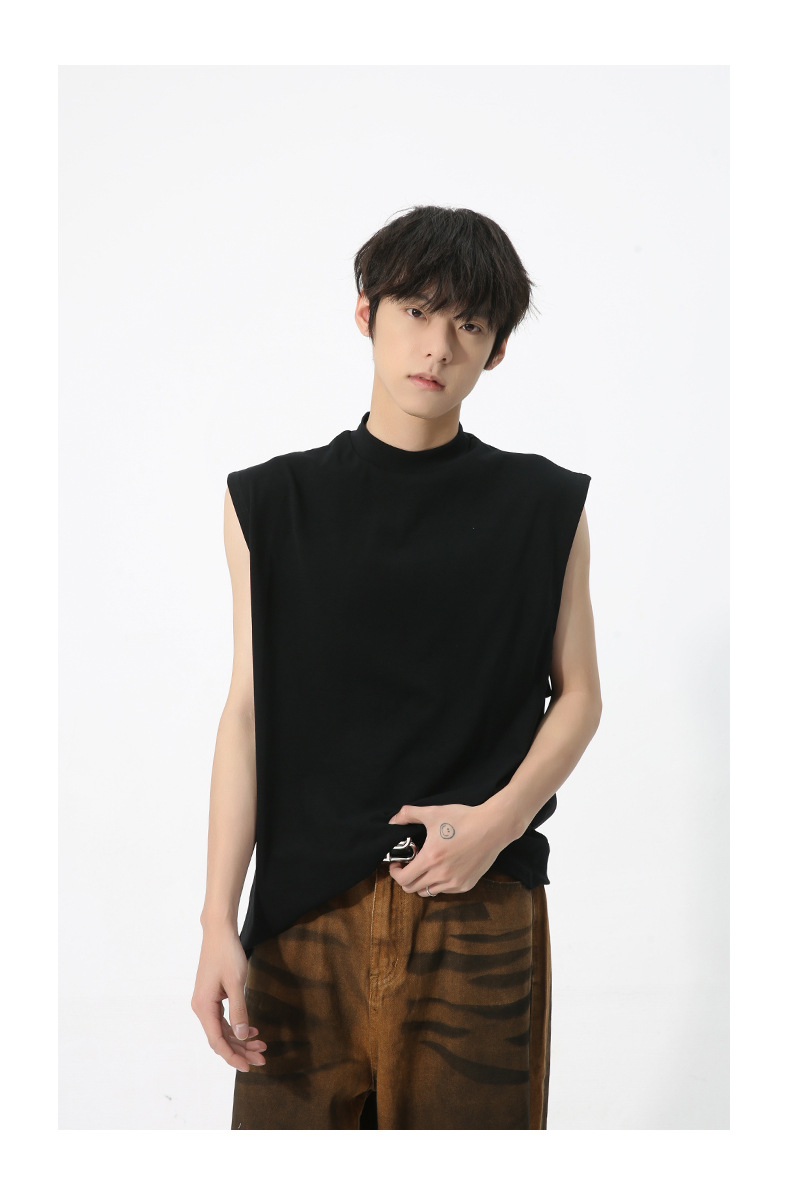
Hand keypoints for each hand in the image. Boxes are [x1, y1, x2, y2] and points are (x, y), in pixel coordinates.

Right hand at [191, 923, 267, 1071]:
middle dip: (241, 1050)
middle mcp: (201, 1008)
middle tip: (262, 1058)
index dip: (233, 1056)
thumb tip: (241, 1036)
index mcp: (203, 1007)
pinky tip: (252, 1030)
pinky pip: (223, 1020)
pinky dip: (237, 1027)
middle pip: (220, 1039)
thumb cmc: (227, 953)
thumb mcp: (236, 982)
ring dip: (240, 1040)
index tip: (249, 1066)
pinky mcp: (212, 997)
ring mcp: (206, 1003)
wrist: (219, 931)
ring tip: (261, 1046)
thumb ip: (239, 1010)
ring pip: (223, 1030)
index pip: (217, 1041)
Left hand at [387, 801, 508, 896]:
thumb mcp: (433, 812)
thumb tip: (393, 820)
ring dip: (422, 882)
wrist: (493, 827)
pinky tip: (443, 867)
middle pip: (412, 889)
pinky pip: (445, 890)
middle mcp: (441, 875)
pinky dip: (438, 883)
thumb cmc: (464, 819)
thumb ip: (408, 814)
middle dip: (406, 877)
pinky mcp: (466, 884)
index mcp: (430, 859)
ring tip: (427, 865)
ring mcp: (455, 882)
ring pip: (428, 891)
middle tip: (410, 863)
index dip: (395, 872)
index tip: (398, 864)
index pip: (403, 879)